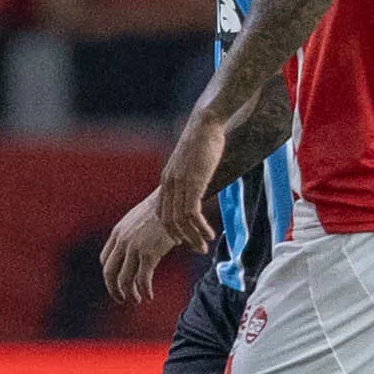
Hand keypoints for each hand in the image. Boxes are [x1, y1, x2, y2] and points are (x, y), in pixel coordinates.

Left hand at [100, 189, 177, 305]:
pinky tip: (149, 296)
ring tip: (136, 300)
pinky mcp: (149, 254)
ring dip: (129, 293)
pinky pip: (142, 279)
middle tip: (121, 298)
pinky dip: (144, 290)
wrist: (175, 201)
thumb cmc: (164, 209)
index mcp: (118, 233)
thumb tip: (142, 243)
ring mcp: (134, 248)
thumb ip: (136, 232)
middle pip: (109, 273)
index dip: (110, 273)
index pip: (105, 259)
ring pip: (124, 279)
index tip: (118, 281)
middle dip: (114, 289)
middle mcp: (122, 241)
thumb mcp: (141, 218)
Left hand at [156, 112, 227, 252]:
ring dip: (192, 236)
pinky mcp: (192, 183)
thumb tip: (197, 180)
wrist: (204, 124)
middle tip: (195, 249)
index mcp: (167, 180)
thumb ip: (191, 174)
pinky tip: (210, 234)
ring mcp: (179, 184)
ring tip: (203, 246)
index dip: (172, 229)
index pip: (162, 212)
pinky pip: (192, 213)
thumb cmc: (203, 139)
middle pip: (168, 220)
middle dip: (181, 238)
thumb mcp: (192, 161)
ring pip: (180, 220)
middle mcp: (169, 185)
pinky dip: (200, 227)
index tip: (184, 239)